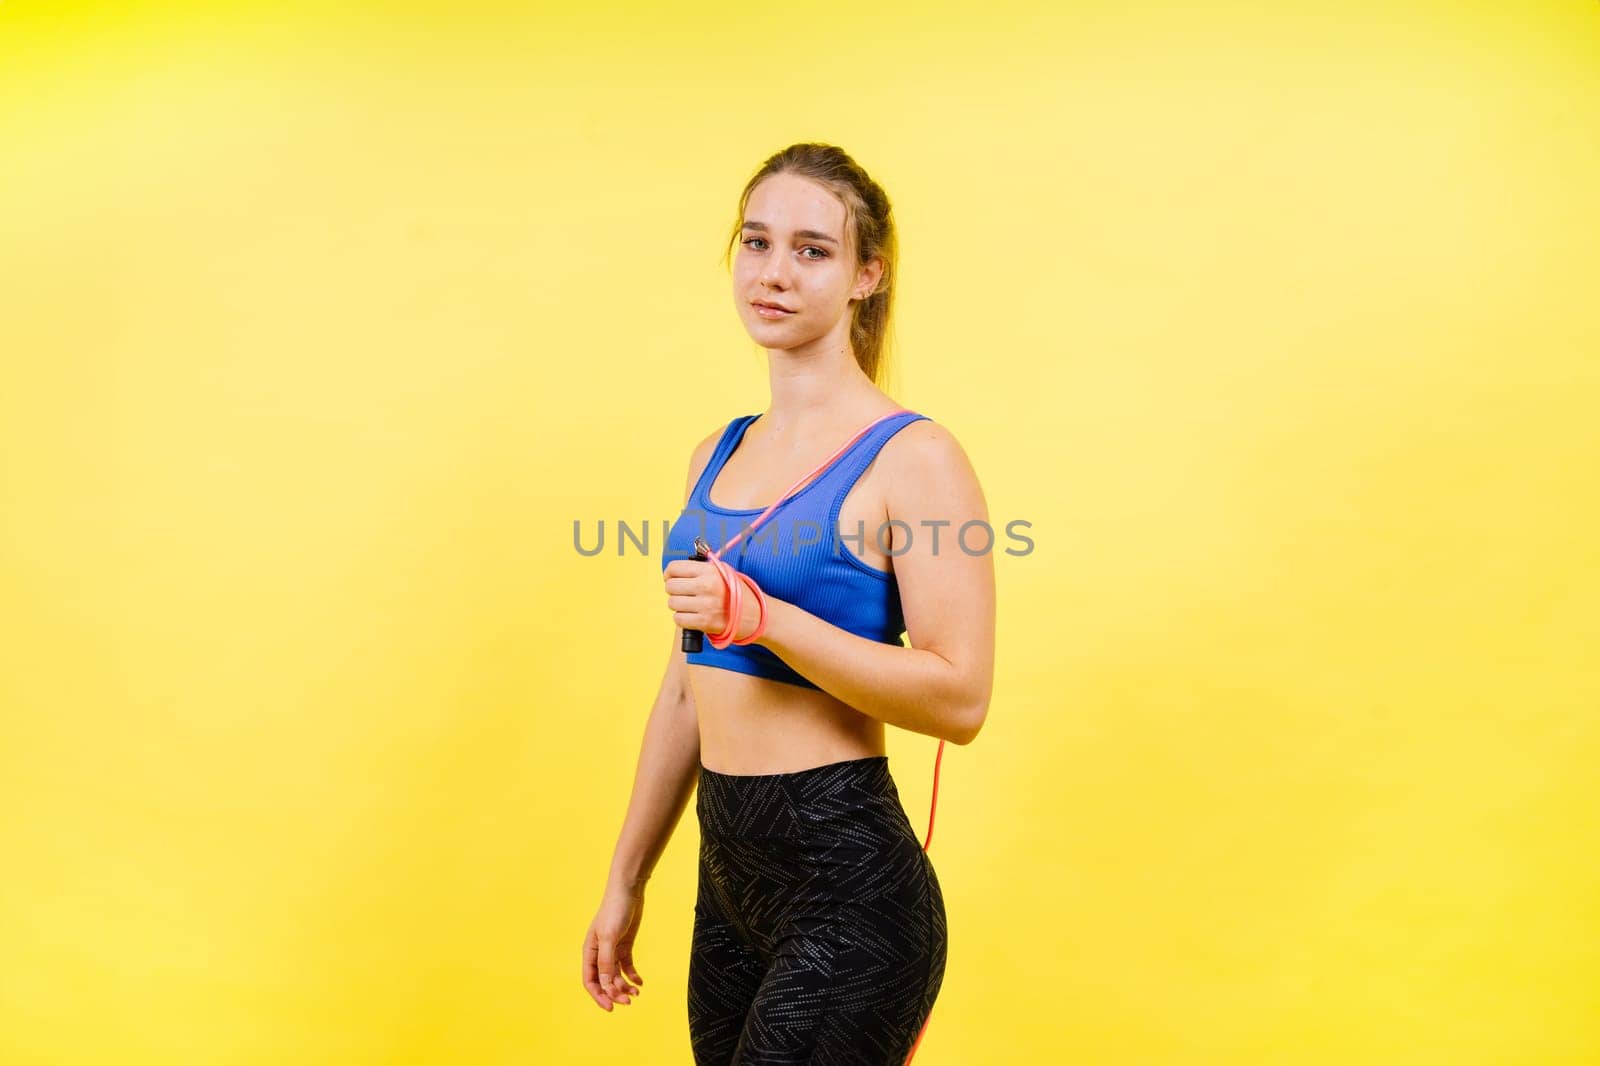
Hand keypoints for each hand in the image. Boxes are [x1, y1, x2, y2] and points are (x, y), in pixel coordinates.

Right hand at [582, 885, 644, 1010]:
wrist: (628, 890)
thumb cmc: (614, 910)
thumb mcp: (609, 937)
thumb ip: (606, 962)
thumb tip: (606, 985)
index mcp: (589, 952)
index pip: (590, 981)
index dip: (599, 996)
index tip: (611, 1008)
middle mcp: (599, 953)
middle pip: (604, 981)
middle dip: (615, 993)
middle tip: (629, 1001)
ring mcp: (612, 950)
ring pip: (616, 976)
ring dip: (624, 986)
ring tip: (636, 993)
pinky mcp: (625, 945)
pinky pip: (626, 967)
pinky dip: (632, 976)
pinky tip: (640, 983)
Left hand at [662, 559, 759, 641]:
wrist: (756, 615)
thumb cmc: (738, 593)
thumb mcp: (723, 572)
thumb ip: (701, 569)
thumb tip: (675, 570)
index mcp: (710, 571)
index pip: (674, 568)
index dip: (669, 573)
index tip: (671, 578)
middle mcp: (706, 586)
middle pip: (671, 586)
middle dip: (674, 590)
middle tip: (682, 593)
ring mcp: (705, 605)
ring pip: (672, 603)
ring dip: (678, 605)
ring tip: (689, 605)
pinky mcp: (704, 623)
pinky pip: (678, 619)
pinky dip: (682, 618)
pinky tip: (692, 616)